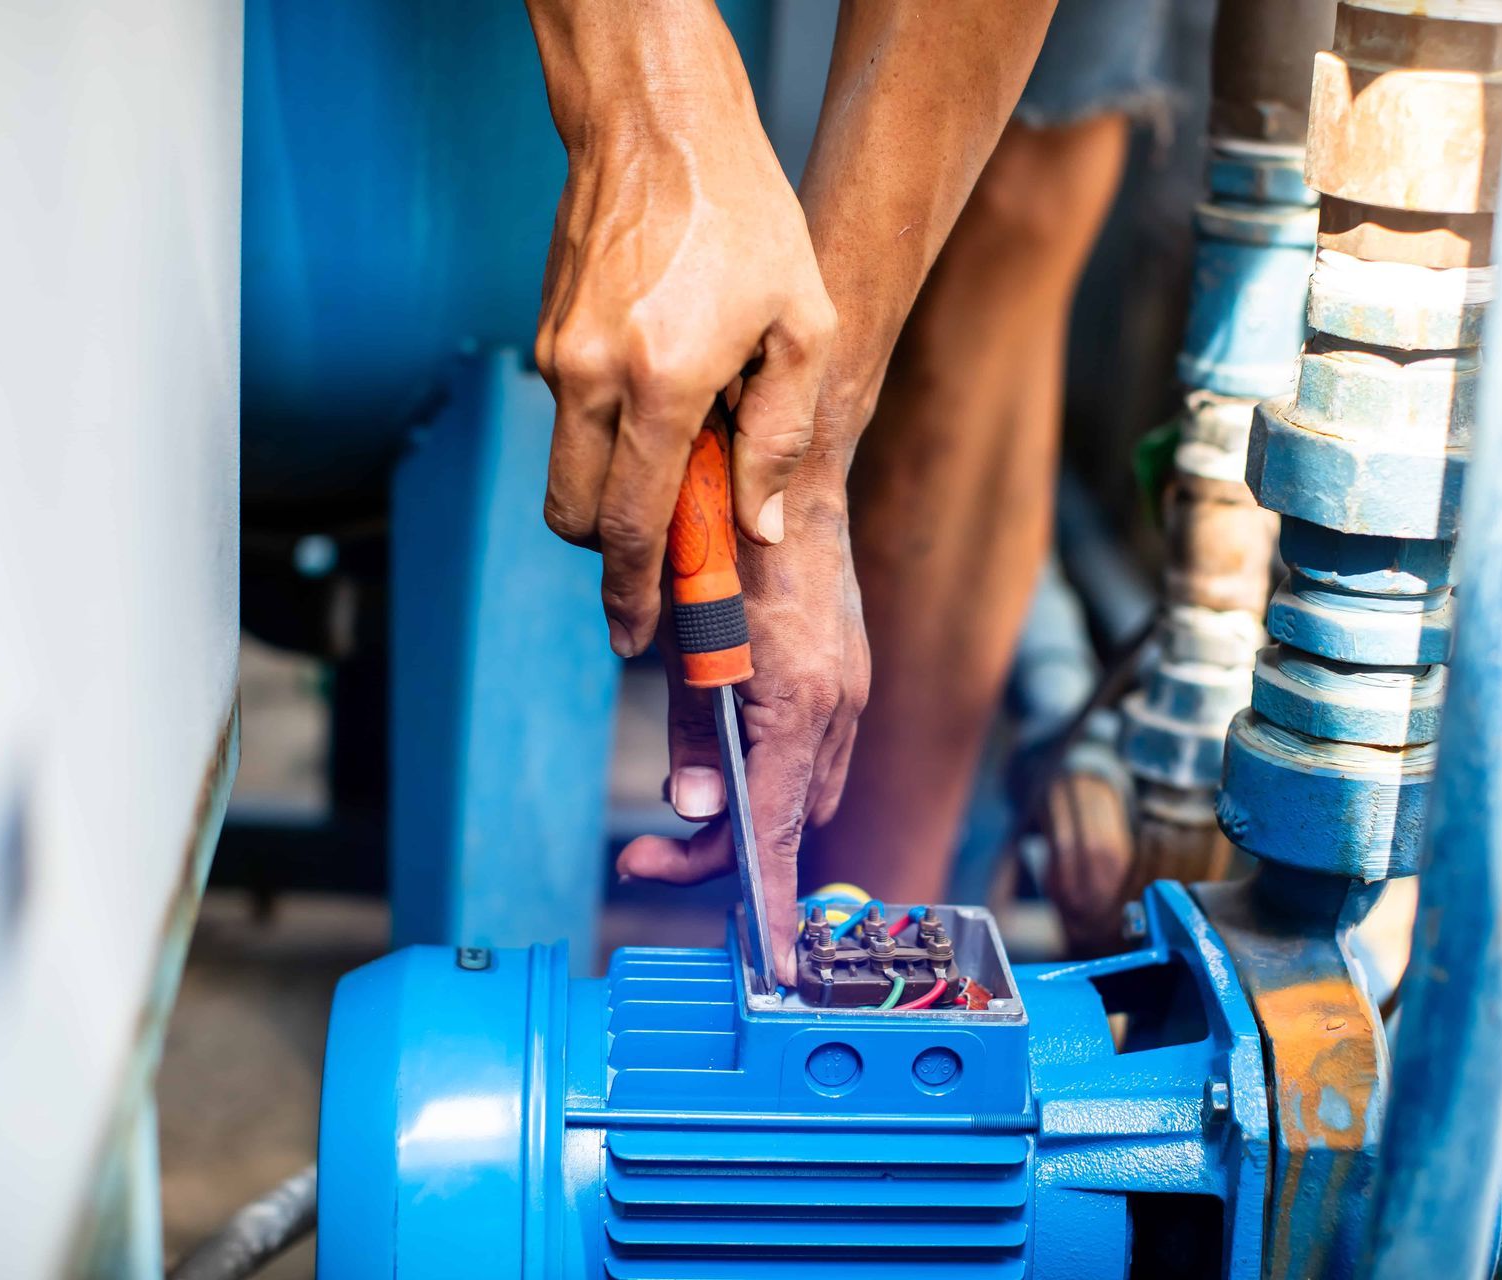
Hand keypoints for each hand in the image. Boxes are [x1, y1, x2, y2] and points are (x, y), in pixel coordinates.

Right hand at [526, 0, 834, 657]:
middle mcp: (590, 377)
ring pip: (565, 472)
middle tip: (666, 562)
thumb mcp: (800, 328)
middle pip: (576, 517)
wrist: (657, 125)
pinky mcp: (546, 335)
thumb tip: (756, 526)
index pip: (633, 525)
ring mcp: (557, 355)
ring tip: (681, 460)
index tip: (637, 636)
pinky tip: (663, 397)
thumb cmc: (744, 218)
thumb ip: (780, 437)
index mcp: (660, 383)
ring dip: (613, 493)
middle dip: (616, 556)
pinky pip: (568, 418)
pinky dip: (606, 438)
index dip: (637, 593)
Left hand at [617, 473, 870, 983]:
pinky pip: (816, 754)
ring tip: (687, 807)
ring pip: (806, 792)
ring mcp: (850, 692)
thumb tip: (694, 811)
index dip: (768, 901)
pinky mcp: (846, 676)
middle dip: (729, 852)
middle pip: (790, 821)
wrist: (785, 478)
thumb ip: (694, 735)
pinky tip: (730, 756)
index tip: (770, 962)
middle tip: (651, 852)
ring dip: (752, 814)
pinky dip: (775, 776)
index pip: (777, 832)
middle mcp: (839, 708)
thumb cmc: (723, 549)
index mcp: (800, 706)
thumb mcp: (686, 648)